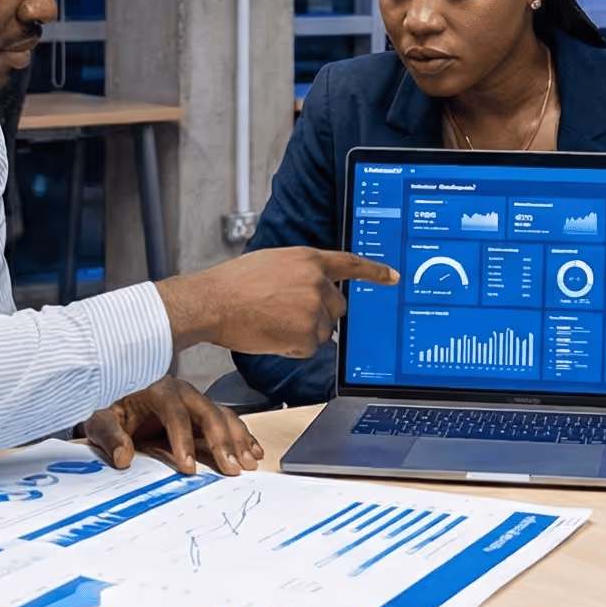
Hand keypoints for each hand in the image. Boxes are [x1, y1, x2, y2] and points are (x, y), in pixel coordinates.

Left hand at [84, 378, 262, 475]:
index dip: (183, 441)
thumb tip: (123, 456)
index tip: (188, 468)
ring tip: (248, 463)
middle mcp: (182, 391)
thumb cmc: (113, 411)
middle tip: (231, 468)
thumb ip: (110, 437)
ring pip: (223, 415)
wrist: (119, 400)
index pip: (175, 414)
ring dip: (238, 440)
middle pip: (208, 412)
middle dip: (222, 442)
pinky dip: (243, 436)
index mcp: (156, 390)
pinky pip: (229, 420)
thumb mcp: (102, 422)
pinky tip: (254, 451)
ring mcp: (196, 400)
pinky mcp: (204, 411)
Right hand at [156, 247, 395, 356]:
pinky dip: (292, 347)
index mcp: (308, 259)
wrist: (212, 301)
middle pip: (337, 307)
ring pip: (323, 330)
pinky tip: (270, 334)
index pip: (350, 264)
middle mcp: (317, 282)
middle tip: (286, 313)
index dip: (374, 271)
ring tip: (271, 321)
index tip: (392, 277)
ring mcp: (314, 308)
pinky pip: (309, 347)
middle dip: (319, 314)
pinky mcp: (307, 334)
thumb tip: (316, 288)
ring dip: (302, 332)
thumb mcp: (272, 263)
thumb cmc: (233, 284)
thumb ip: (300, 272)